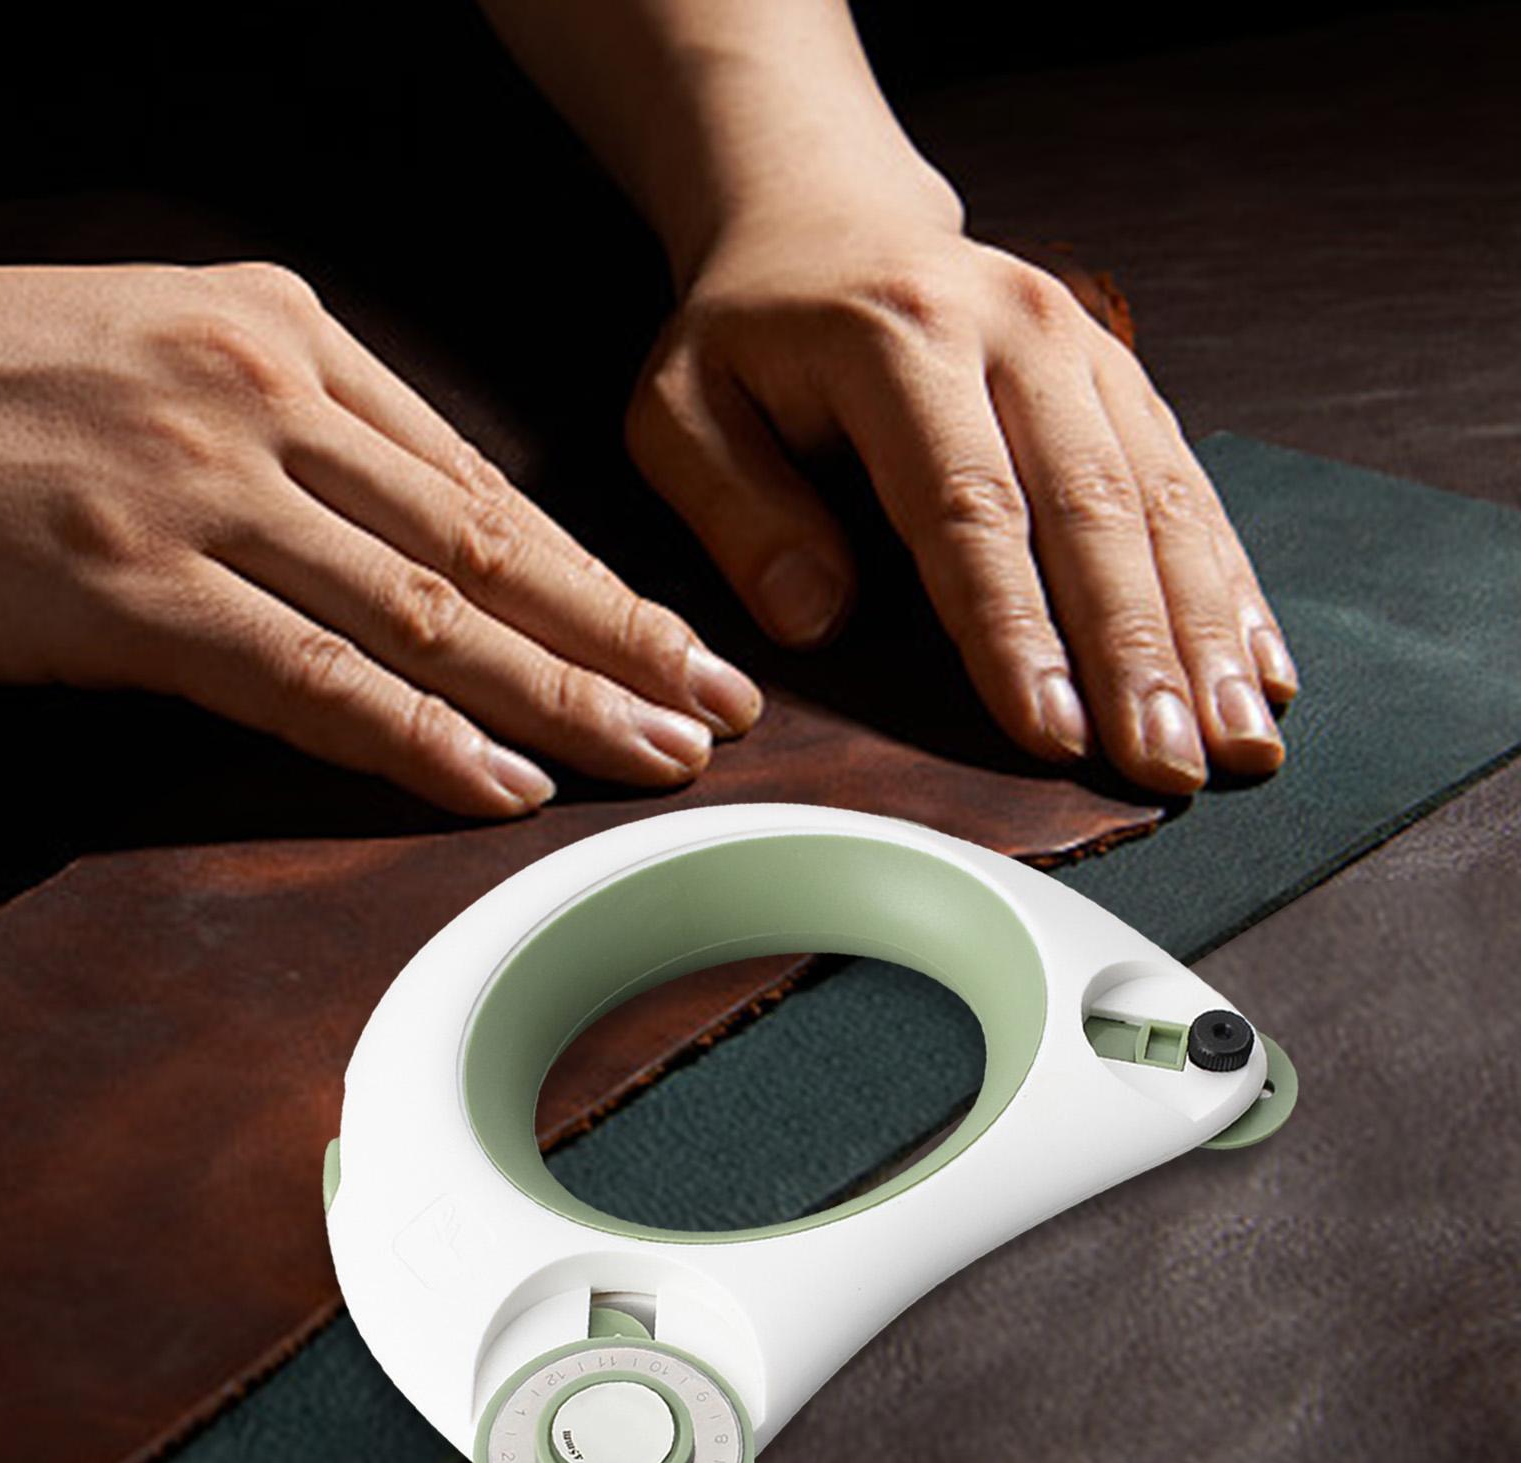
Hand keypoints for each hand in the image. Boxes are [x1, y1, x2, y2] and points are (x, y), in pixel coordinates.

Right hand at [0, 262, 761, 815]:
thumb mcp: (168, 355)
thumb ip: (303, 434)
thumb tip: (429, 533)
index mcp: (289, 338)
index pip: (484, 486)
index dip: (595, 577)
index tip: (676, 637)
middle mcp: (266, 402)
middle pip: (488, 549)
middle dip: (620, 641)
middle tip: (721, 705)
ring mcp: (202, 493)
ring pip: (428, 615)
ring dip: (558, 698)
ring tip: (658, 752)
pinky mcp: (130, 588)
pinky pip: (310, 678)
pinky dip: (418, 739)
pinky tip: (503, 783)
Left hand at [624, 208, 1299, 793]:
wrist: (825, 222)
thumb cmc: (748, 337)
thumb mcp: (682, 411)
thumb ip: (736, 511)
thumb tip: (816, 618)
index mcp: (901, 341)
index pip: (968, 506)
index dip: (1014, 628)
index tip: (1051, 731)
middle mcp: (1016, 332)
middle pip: (1094, 509)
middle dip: (1138, 651)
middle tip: (1169, 764)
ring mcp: (1084, 349)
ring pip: (1163, 500)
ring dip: (1205, 629)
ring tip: (1237, 737)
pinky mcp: (1120, 377)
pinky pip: (1189, 482)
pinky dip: (1228, 578)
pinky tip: (1257, 659)